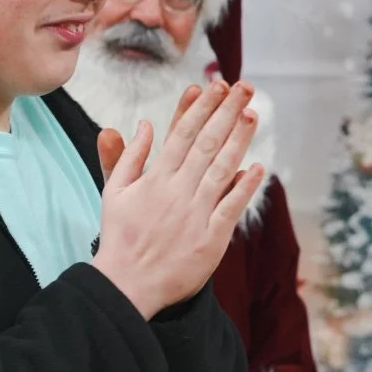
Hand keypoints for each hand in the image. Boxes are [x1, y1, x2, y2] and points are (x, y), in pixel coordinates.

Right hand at [90, 80, 265, 318]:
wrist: (127, 285)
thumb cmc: (120, 236)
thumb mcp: (114, 192)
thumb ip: (128, 157)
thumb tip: (143, 124)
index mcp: (154, 178)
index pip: (182, 134)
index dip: (200, 108)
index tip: (215, 86)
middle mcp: (177, 191)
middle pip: (206, 144)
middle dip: (226, 113)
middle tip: (243, 88)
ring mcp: (196, 214)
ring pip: (222, 169)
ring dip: (239, 140)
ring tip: (252, 114)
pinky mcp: (211, 239)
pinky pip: (231, 207)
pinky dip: (244, 187)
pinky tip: (256, 167)